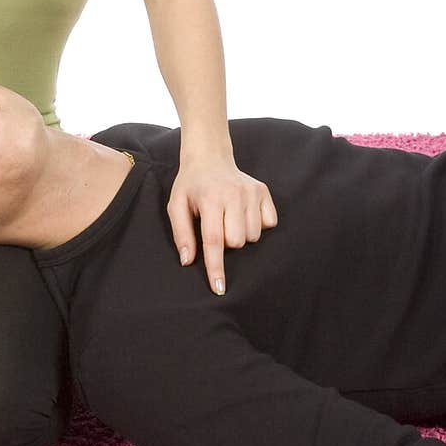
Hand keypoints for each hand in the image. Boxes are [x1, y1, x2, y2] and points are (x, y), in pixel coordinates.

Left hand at [167, 154, 277, 294]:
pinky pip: (268, 224)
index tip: (219, 288)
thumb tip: (188, 261)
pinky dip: (257, 224)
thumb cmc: (191, 185)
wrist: (210, 157)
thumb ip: (181, 234)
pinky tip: (243, 212)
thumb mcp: (176, 206)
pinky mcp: (264, 191)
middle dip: (226, 242)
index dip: (216, 267)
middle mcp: (234, 194)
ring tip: (228, 218)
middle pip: (237, 242)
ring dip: (240, 234)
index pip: (214, 240)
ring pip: (253, 236)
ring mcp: (251, 192)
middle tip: (216, 225)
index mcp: (210, 199)